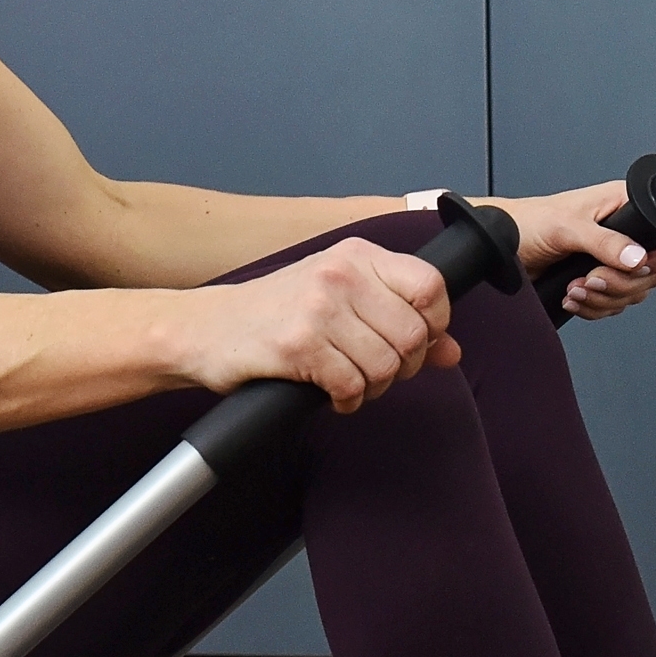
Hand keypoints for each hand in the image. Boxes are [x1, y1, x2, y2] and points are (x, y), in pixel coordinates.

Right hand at [178, 239, 459, 409]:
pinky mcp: (299, 345)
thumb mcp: (338, 299)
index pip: (431, 285)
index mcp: (356, 256)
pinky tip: (332, 395)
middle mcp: (340, 275)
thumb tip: (450, 351)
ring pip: (385, 365)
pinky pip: (352, 386)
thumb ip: (397, 317)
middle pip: (413, 334)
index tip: (416, 342)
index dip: (435, 324)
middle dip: (402, 366)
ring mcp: (319, 309)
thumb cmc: (272, 313)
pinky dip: (348, 401)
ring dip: (374, 387)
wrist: (205, 329)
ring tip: (351, 383)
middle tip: (377, 372)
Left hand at [486, 183, 655, 320]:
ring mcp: (610, 259)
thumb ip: (604, 242)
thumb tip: (637, 258)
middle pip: (651, 273)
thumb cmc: (526, 222)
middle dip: (621, 284)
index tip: (634, 270)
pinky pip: (611, 305)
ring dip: (603, 299)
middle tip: (591, 280)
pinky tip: (571, 298)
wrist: (500, 246)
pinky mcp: (596, 281)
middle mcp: (623, 233)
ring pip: (631, 293)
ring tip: (575, 288)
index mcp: (624, 206)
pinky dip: (593, 308)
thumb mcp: (567, 226)